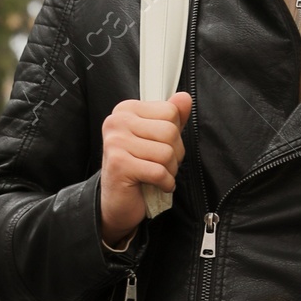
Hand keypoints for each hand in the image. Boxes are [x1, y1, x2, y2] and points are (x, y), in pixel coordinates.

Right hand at [99, 93, 191, 243]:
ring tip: (157, 176)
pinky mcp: (119, 165)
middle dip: (175, 154)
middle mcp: (117, 122)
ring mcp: (115, 142)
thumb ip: (171, 118)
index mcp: (126, 110)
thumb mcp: (157, 139)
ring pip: (166, 153)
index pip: (170, 111)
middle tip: (161, 165)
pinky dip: (165, 183)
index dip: (175, 134)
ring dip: (170, 171)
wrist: (117, 202)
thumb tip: (184, 97)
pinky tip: (157, 186)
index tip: (160, 147)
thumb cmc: (138, 169)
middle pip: (170, 131)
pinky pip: (159, 172)